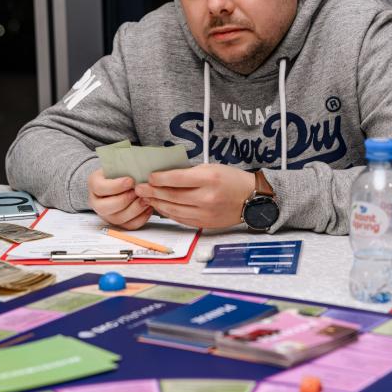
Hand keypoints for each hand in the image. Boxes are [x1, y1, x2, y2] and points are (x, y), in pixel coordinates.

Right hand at [87, 169, 152, 228]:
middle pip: (105, 207)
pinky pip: (128, 225)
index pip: (100, 187)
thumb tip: (138, 168)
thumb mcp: (119, 165)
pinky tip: (148, 208)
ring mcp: (106, 214)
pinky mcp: (118, 222)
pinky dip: (140, 218)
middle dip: (124, 200)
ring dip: (134, 210)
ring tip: (145, 200)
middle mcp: (96, 202)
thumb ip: (125, 167)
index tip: (130, 180)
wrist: (120, 180)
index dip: (116, 186)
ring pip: (118, 218)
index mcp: (94, 184)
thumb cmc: (121, 171)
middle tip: (137, 192)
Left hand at [135, 164, 255, 228]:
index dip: (159, 179)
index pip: (176, 179)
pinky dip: (168, 213)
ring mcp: (205, 213)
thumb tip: (166, 176)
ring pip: (173, 209)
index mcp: (208, 179)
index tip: (149, 177)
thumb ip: (190, 173)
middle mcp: (206, 197)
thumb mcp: (212, 168)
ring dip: (157, 203)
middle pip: (171, 196)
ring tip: (146, 198)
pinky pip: (180, 219)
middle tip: (139, 188)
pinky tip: (160, 207)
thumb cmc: (232, 180)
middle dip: (152, 192)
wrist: (252, 199)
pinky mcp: (204, 223)